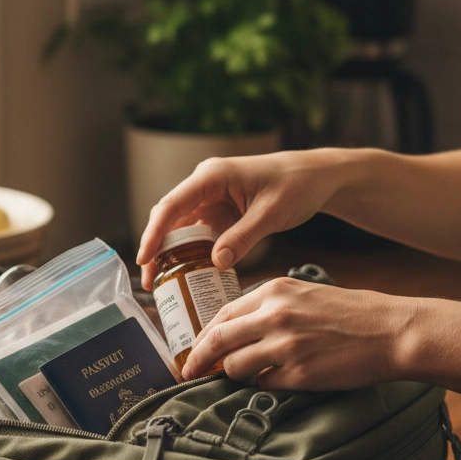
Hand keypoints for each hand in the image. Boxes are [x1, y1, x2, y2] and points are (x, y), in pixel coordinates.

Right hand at [135, 150, 348, 288]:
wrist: (316, 177)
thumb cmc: (296, 184)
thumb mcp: (271, 213)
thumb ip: (243, 238)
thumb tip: (216, 263)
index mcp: (212, 176)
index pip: (172, 206)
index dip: (154, 233)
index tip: (144, 258)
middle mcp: (205, 185)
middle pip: (168, 218)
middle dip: (156, 249)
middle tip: (150, 280)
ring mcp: (210, 199)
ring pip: (180, 228)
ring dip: (170, 254)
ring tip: (161, 283)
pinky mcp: (219, 212)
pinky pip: (198, 234)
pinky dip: (191, 254)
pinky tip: (187, 275)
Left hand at [182, 276, 416, 389]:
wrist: (393, 331)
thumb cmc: (354, 314)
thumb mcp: (306, 294)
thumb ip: (270, 306)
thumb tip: (237, 329)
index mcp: (275, 291)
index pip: (223, 314)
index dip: (203, 335)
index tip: (194, 349)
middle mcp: (275, 316)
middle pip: (218, 340)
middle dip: (198, 359)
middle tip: (188, 372)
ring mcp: (285, 346)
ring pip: (235, 366)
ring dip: (236, 375)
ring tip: (252, 374)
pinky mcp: (299, 374)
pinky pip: (264, 384)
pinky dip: (266, 384)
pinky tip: (282, 379)